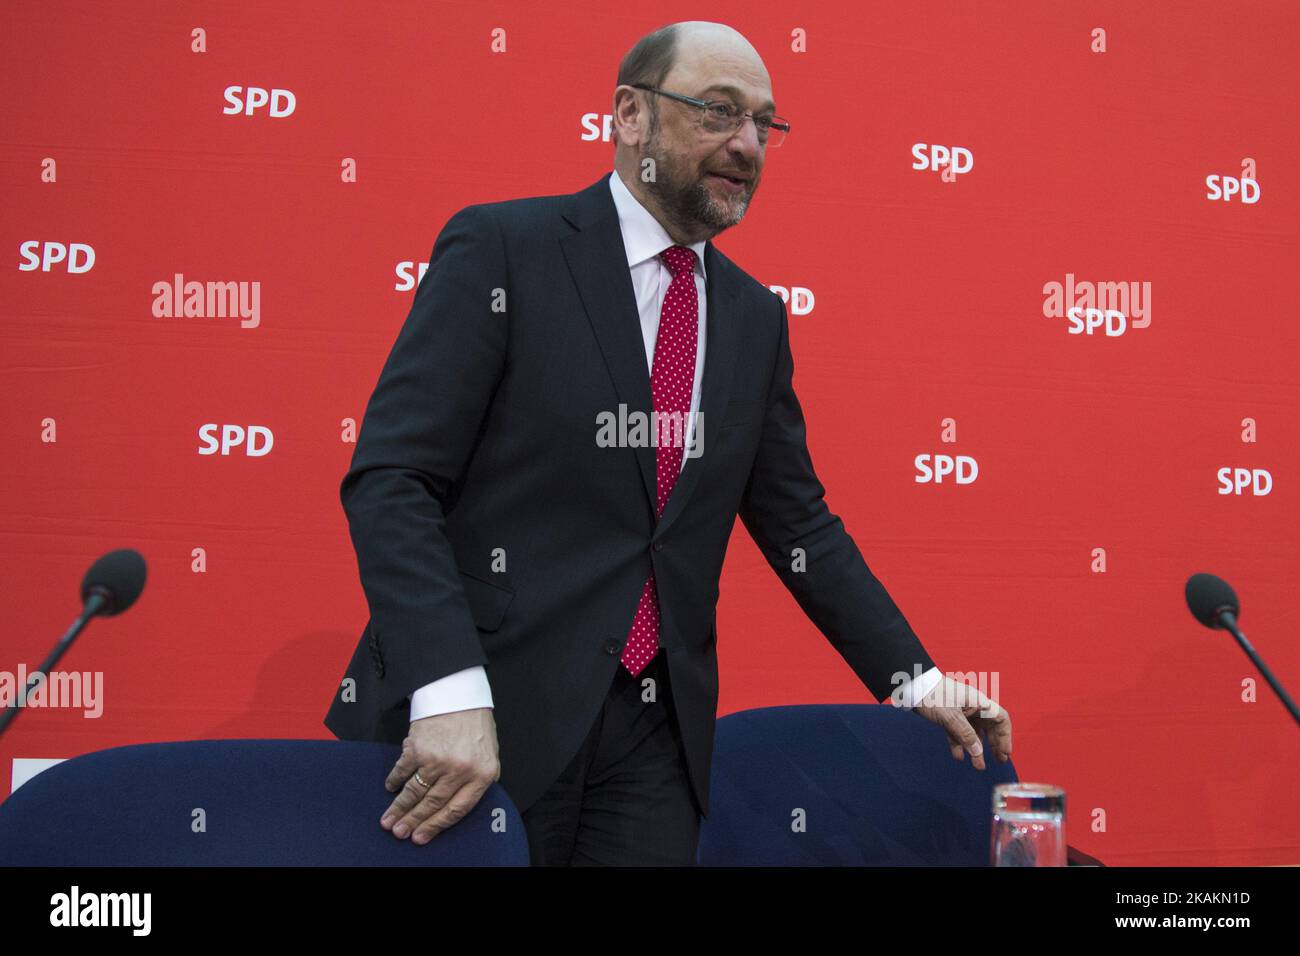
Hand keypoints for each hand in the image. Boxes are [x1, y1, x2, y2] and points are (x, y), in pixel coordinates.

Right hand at [380, 707, 499, 843]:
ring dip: (399, 808)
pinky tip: (390, 788)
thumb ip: (476, 780)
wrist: (460, 693)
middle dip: (413, 822)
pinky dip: (394, 781)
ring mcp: (438, 759)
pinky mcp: (418, 747)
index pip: (457, 810)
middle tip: (399, 833)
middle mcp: (460, 770)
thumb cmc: (475, 725)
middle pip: (433, 804)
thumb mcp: (488, 755)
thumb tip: (455, 805)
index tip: (421, 837)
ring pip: (415, 792)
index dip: (437, 826)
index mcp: (481, 775)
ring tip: (388, 821)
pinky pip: (403, 771)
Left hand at [911, 677, 1011, 770]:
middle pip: (990, 727)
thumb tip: (978, 753)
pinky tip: (958, 757)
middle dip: (995, 744)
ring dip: (977, 749)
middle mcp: (973, 707)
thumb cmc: (933, 695)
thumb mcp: (950, 716)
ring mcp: (961, 712)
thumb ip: (965, 734)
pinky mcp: (949, 717)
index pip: (1000, 718)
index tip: (1006, 752)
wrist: (912, 686)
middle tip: (1000, 761)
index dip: (1005, 736)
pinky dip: (959, 744)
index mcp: (978, 702)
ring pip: (974, 733)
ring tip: (979, 766)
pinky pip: (958, 733)